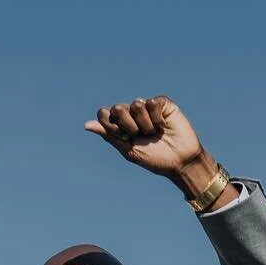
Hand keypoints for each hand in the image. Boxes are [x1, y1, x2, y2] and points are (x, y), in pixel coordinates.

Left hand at [84, 96, 213, 189]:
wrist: (179, 161)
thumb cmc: (154, 159)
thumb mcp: (128, 150)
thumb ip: (109, 135)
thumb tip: (86, 125)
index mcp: (121, 125)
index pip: (104, 114)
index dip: (112, 126)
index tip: (124, 138)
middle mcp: (132, 113)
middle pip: (117, 108)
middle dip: (128, 125)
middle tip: (140, 135)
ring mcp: (147, 107)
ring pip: (136, 105)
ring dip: (145, 124)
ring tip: (155, 132)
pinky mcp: (162, 103)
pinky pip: (152, 103)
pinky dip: (157, 118)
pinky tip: (164, 125)